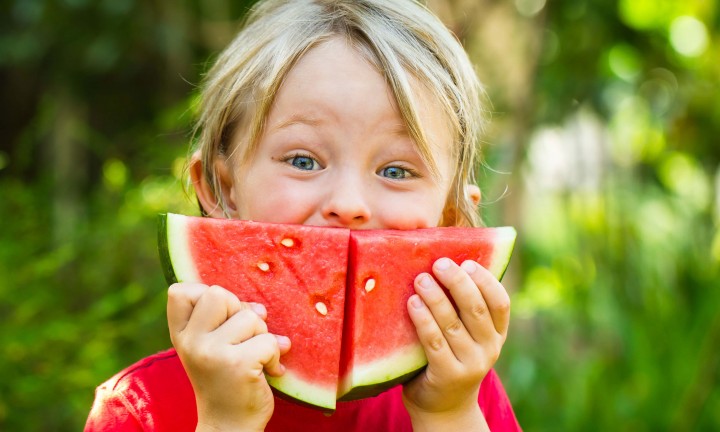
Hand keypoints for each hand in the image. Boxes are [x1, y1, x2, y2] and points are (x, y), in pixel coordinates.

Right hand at [167, 283, 290, 431]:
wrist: (229, 427)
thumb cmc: (225, 380)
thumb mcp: (212, 347)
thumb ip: (223, 319)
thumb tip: (259, 307)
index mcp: (181, 336)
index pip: (182, 291)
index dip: (207, 297)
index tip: (220, 322)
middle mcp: (191, 342)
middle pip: (220, 294)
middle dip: (240, 312)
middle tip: (242, 340)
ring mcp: (212, 353)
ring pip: (251, 316)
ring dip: (262, 336)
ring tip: (254, 358)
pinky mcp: (238, 364)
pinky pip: (269, 340)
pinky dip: (276, 355)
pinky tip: (268, 372)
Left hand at [402, 258, 509, 430]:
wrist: (444, 406)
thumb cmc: (450, 357)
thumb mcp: (467, 335)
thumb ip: (463, 308)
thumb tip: (443, 262)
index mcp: (497, 334)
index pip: (501, 303)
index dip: (486, 280)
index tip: (468, 262)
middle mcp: (489, 349)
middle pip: (476, 308)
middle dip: (457, 282)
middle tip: (439, 263)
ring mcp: (471, 364)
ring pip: (452, 323)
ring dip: (435, 297)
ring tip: (421, 279)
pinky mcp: (448, 374)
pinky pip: (434, 341)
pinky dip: (423, 320)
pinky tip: (412, 303)